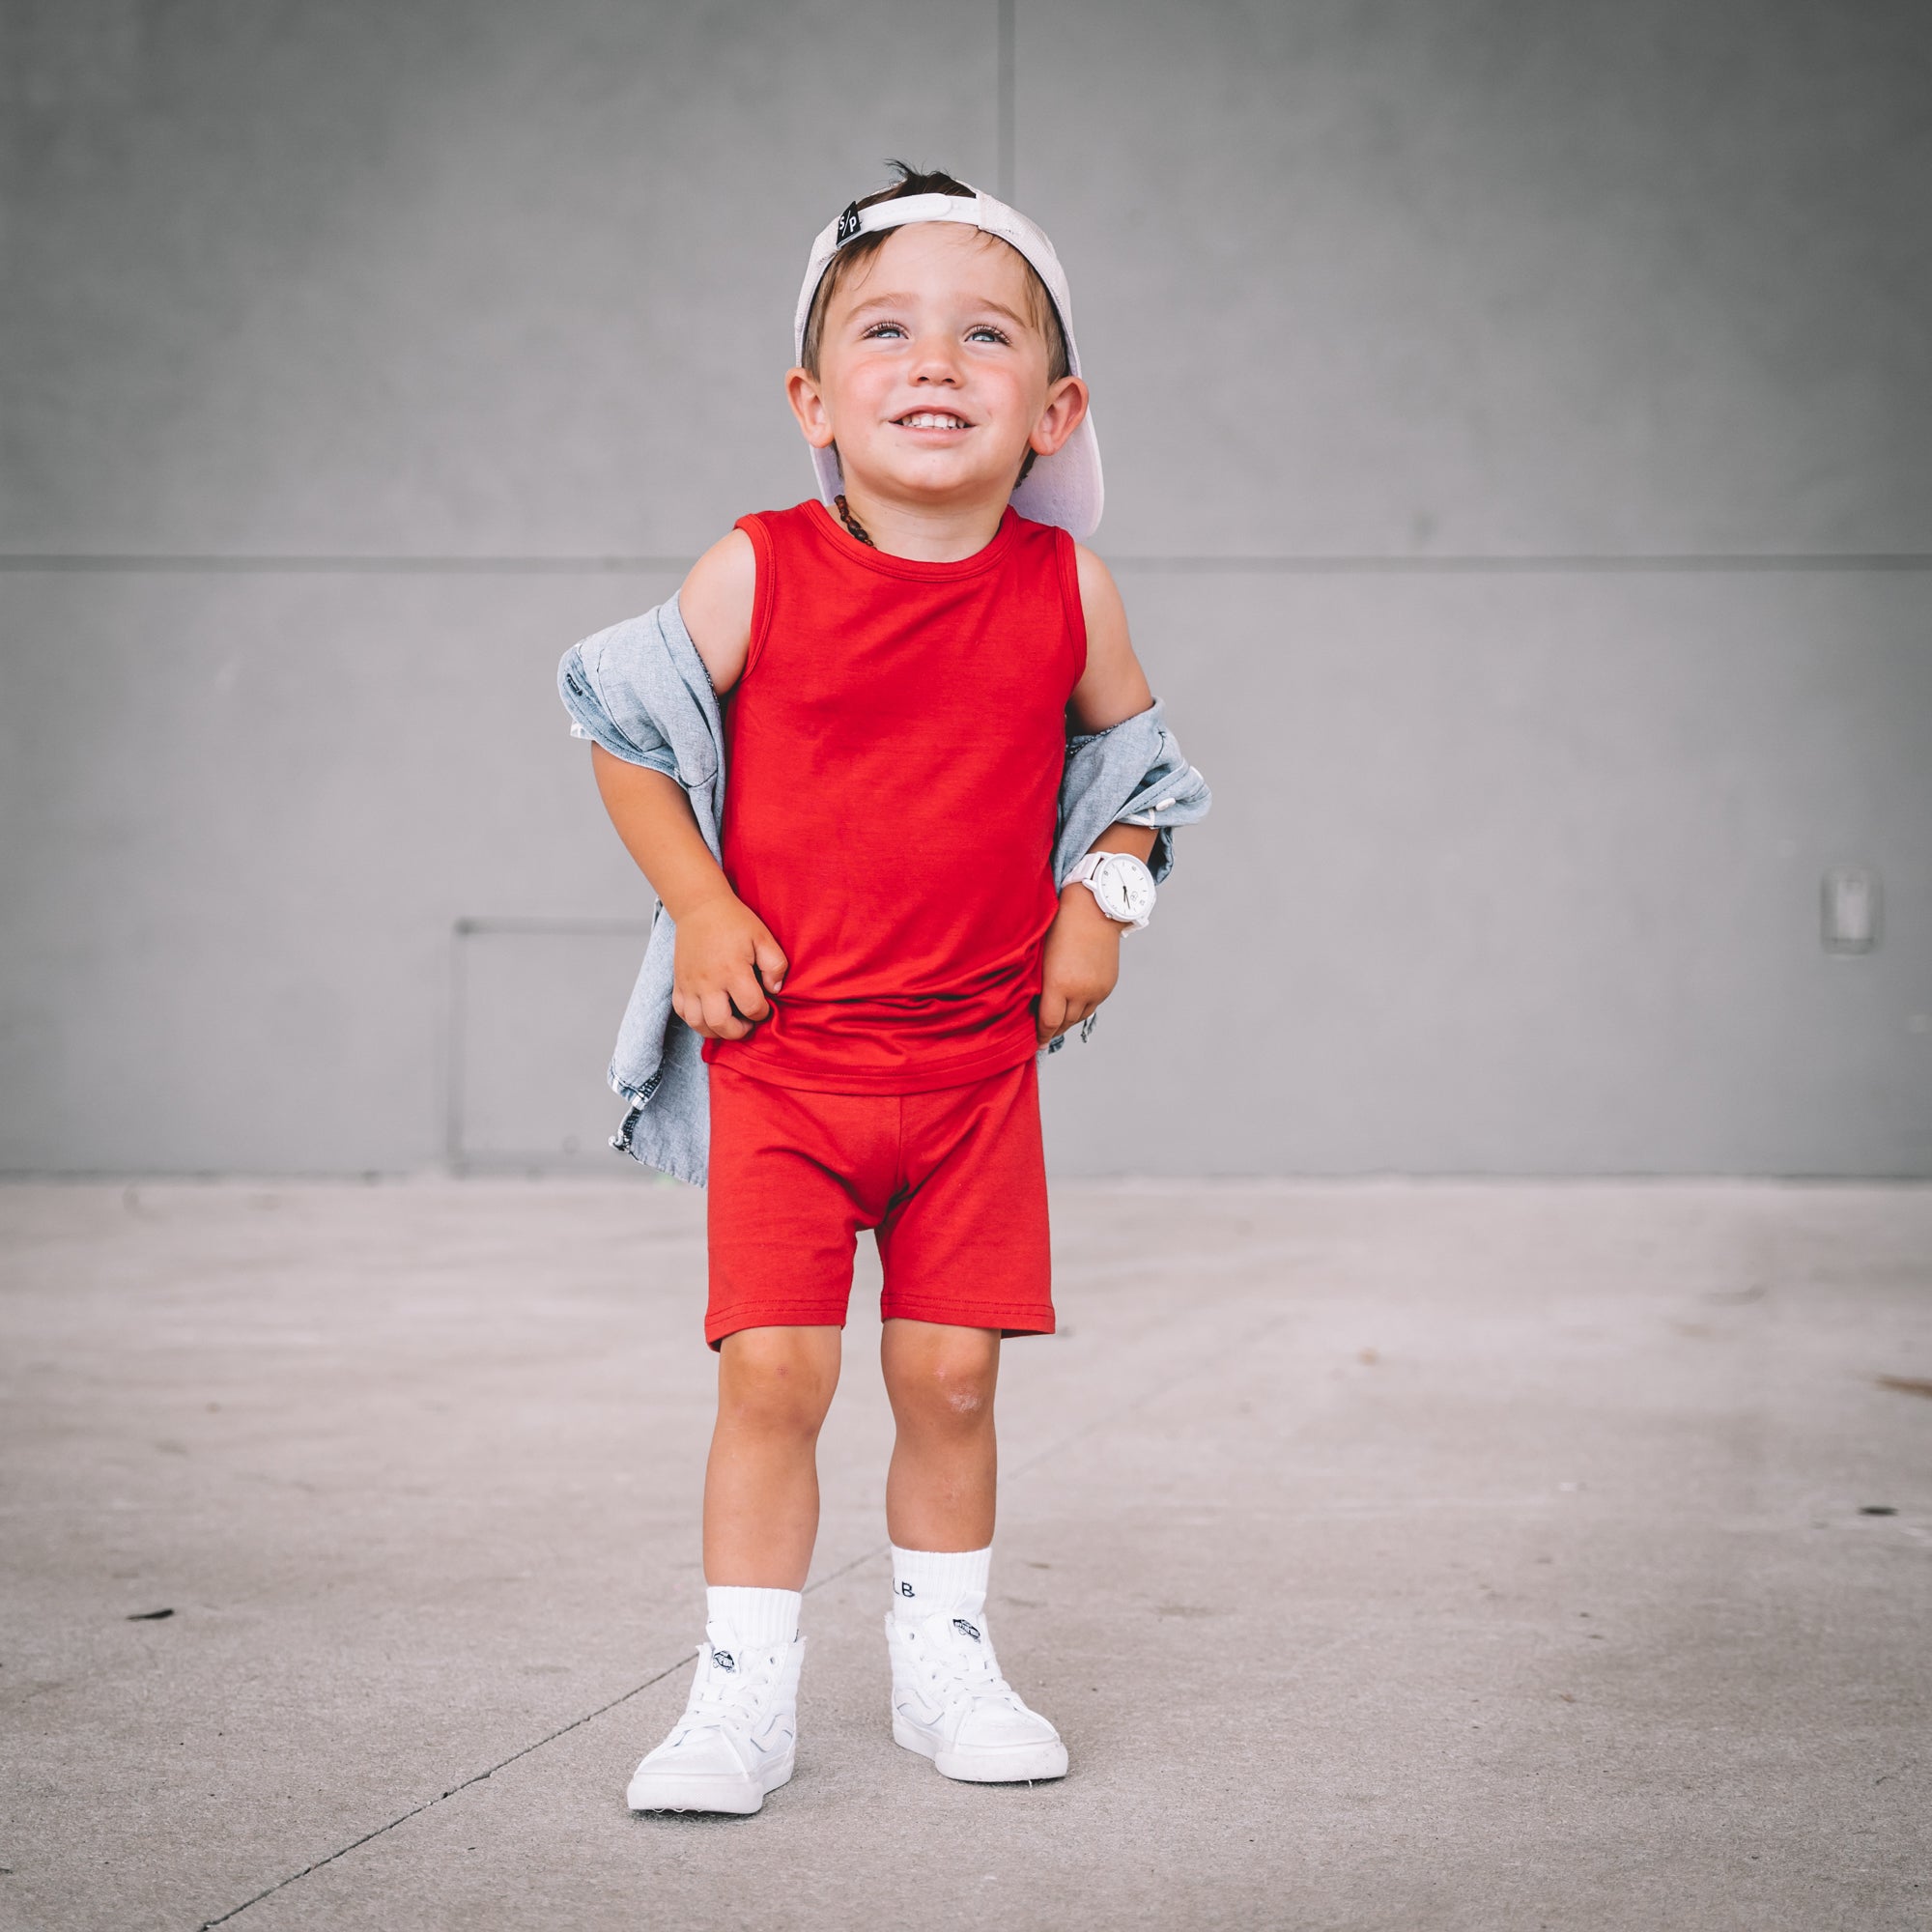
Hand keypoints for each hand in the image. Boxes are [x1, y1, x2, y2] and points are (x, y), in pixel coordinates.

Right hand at [671, 893, 788, 1039]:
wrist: (699, 907)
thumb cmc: (734, 922)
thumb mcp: (763, 937)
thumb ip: (775, 965)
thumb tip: (775, 991)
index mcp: (733, 970)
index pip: (751, 1007)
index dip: (762, 1013)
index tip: (764, 1006)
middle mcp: (708, 982)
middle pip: (721, 1024)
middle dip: (738, 1032)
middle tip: (747, 1023)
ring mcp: (690, 984)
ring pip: (698, 1024)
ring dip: (716, 1031)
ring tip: (729, 1022)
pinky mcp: (678, 983)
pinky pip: (682, 1013)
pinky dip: (696, 1021)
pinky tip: (710, 1013)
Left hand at [1034, 886, 1123, 1045]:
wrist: (1094, 909)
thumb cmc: (1059, 926)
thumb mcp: (1041, 956)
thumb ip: (1037, 983)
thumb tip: (1030, 1004)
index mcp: (1059, 985)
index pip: (1048, 1023)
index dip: (1040, 1035)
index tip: (1034, 1043)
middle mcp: (1081, 992)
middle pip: (1065, 1023)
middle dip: (1052, 1029)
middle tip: (1041, 1032)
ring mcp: (1097, 990)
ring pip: (1079, 1017)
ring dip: (1067, 1020)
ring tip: (1055, 1020)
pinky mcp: (1108, 985)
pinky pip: (1092, 1006)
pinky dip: (1080, 1008)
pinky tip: (1071, 1004)